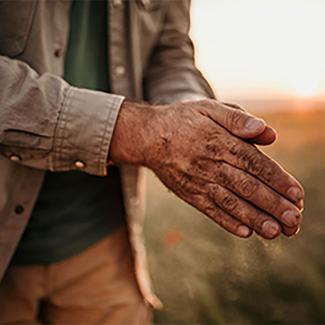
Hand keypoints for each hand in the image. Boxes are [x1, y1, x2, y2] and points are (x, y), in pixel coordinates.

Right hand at [110, 99, 303, 238]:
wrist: (149, 136)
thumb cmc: (183, 120)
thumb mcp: (209, 108)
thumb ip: (238, 119)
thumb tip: (268, 133)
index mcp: (219, 141)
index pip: (253, 163)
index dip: (276, 179)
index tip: (297, 195)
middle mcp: (210, 164)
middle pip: (246, 186)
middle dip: (272, 204)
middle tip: (294, 221)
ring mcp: (198, 181)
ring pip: (230, 202)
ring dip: (254, 218)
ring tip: (276, 232)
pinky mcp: (189, 193)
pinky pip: (209, 210)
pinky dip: (227, 222)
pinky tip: (245, 232)